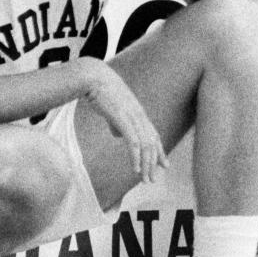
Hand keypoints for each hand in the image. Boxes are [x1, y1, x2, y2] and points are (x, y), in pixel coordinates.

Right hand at [83, 60, 168, 181]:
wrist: (93, 76)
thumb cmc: (100, 90)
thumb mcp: (112, 108)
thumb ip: (117, 122)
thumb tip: (118, 135)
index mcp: (139, 113)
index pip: (154, 135)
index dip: (160, 151)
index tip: (164, 165)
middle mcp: (140, 116)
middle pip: (152, 144)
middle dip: (153, 164)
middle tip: (152, 180)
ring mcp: (133, 117)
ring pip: (146, 146)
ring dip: (146, 165)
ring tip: (145, 180)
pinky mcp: (123, 119)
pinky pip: (134, 143)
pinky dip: (136, 158)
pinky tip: (136, 169)